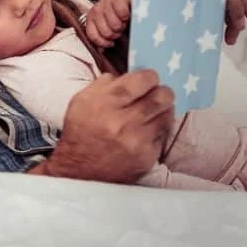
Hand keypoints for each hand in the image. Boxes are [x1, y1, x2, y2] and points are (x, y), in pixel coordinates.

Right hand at [30, 70, 174, 183]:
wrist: (78, 171)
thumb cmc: (81, 130)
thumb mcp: (82, 100)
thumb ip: (106, 83)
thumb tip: (131, 75)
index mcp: (105, 104)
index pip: (143, 80)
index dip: (150, 76)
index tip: (148, 79)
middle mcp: (123, 122)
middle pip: (162, 96)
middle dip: (162, 91)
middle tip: (156, 93)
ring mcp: (138, 142)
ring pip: (167, 115)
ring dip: (162, 110)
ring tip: (152, 111)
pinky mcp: (147, 157)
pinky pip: (162, 135)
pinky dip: (157, 130)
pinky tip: (146, 131)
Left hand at [84, 0, 131, 48]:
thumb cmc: (118, 11)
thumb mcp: (108, 25)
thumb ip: (102, 38)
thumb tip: (100, 51)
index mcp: (91, 18)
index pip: (92, 36)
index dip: (103, 43)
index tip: (111, 43)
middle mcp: (96, 10)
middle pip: (106, 33)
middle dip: (116, 33)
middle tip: (120, 27)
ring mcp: (106, 3)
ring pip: (115, 25)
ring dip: (123, 25)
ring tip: (124, 19)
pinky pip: (122, 14)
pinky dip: (128, 16)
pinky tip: (128, 12)